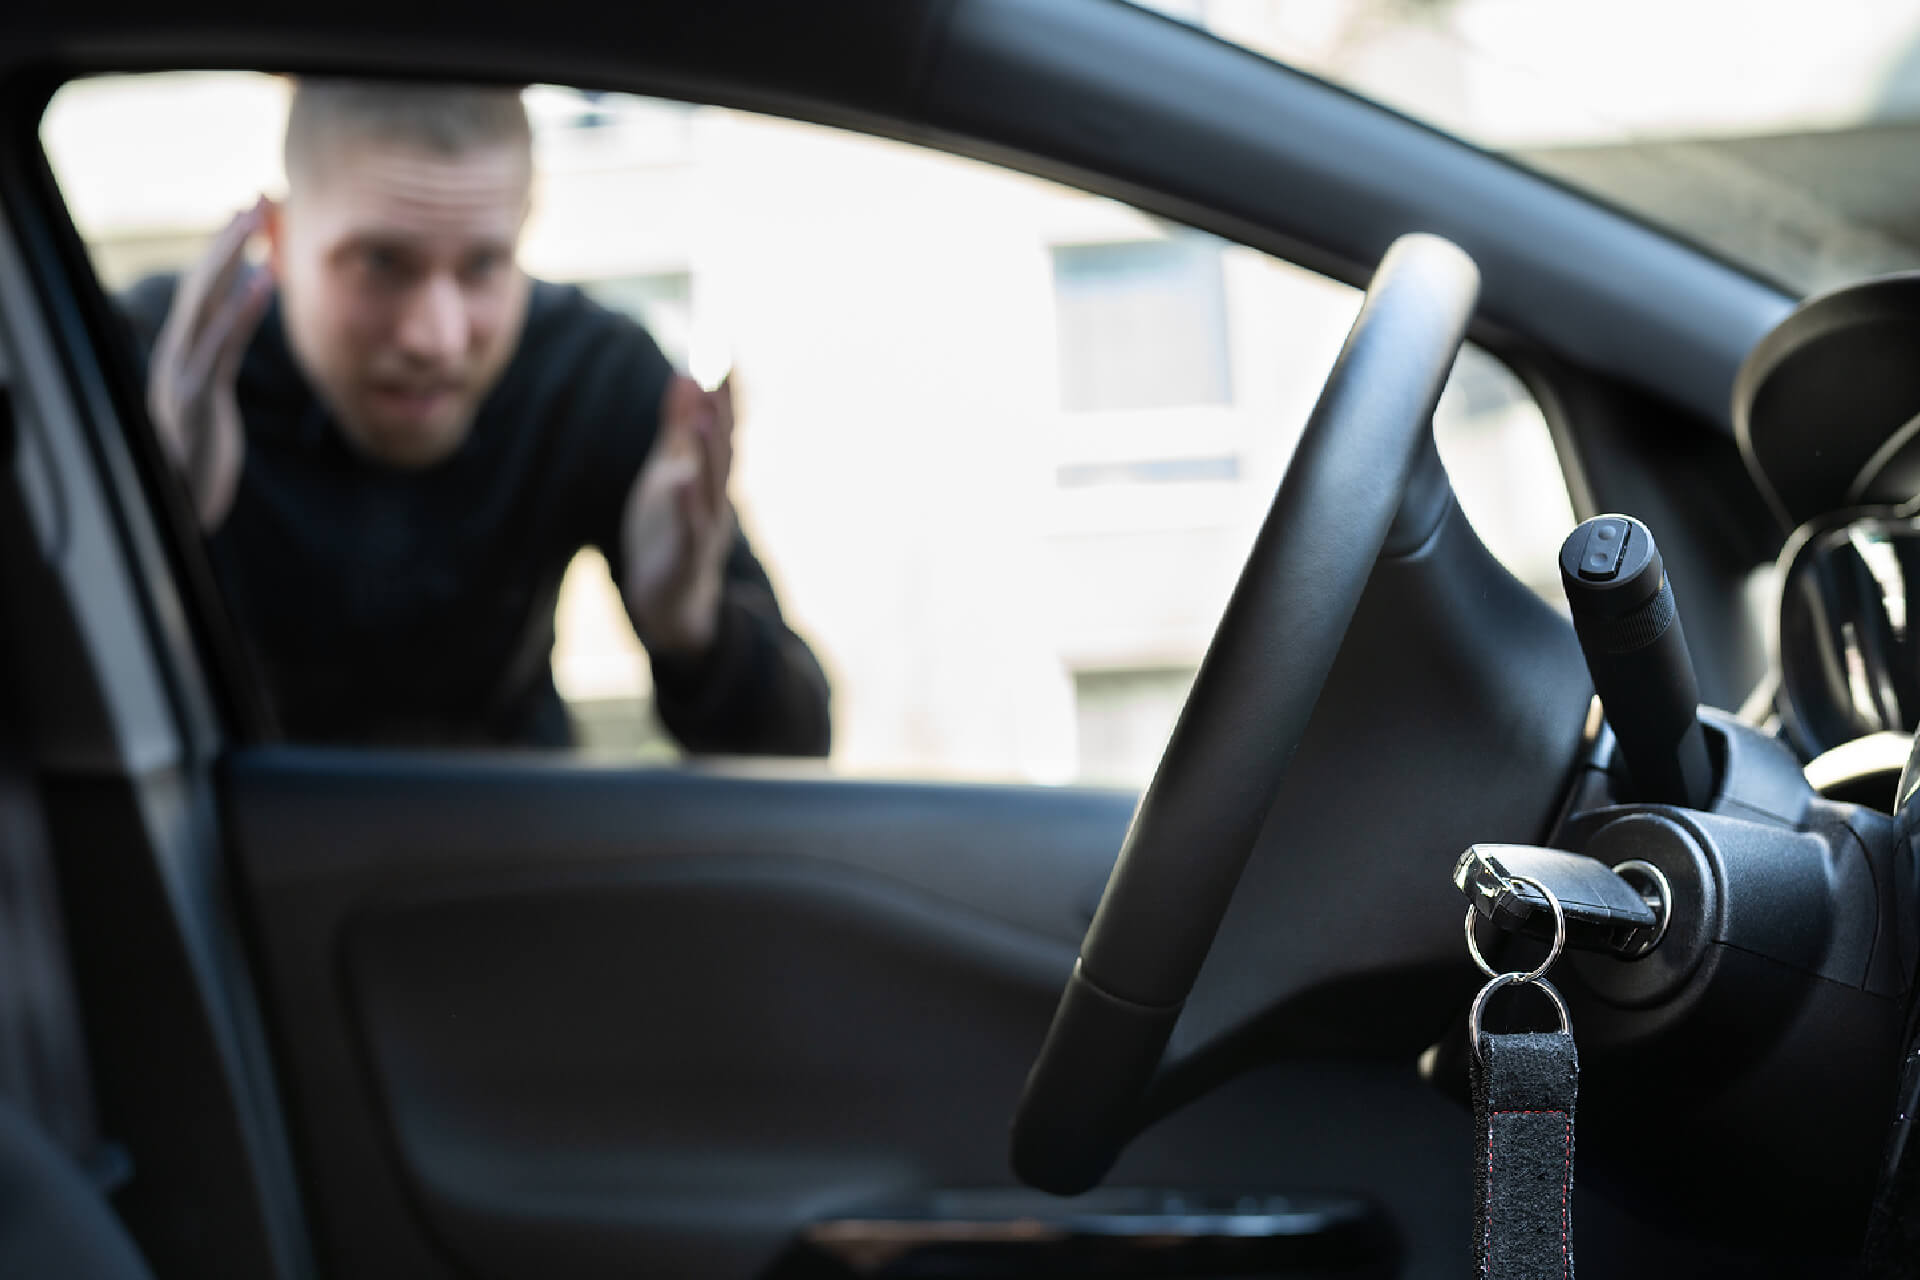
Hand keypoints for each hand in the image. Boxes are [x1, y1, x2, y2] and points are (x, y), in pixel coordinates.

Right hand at [147, 198, 275, 529]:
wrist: (181, 511)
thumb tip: (227, 336)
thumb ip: (214, 367)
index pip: (204, 291)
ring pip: (206, 304)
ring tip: (259, 222)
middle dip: (229, 238)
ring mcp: (183, 376)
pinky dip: (241, 311)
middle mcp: (176, 357)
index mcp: (181, 356)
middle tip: (259, 196)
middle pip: (201, 284)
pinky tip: (263, 281)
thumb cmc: (198, 461)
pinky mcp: (199, 400)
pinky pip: (220, 347)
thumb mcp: (210, 406)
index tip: (249, 213)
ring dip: (233, 259)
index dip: (225, 251)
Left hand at [620, 373, 737, 655]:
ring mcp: (704, 526)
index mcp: (708, 475)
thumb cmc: (669, 530)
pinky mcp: (686, 555)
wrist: (667, 599)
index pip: (722, 426)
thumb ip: (678, 427)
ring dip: (711, 453)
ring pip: (711, 485)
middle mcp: (714, 497)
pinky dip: (688, 505)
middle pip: (723, 450)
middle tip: (719, 373)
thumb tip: (686, 375)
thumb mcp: (670, 471)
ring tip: (707, 418)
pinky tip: (681, 481)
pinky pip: (690, 528)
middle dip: (723, 412)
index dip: (723, 390)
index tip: (723, 347)